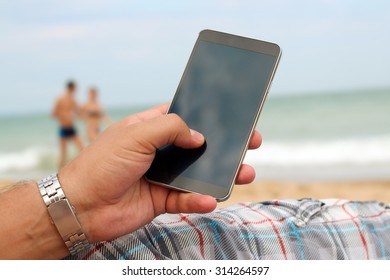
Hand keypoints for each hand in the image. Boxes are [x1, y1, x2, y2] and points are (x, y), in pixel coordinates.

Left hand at [59, 104, 261, 242]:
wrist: (82, 205)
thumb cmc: (102, 163)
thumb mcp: (136, 134)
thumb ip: (170, 129)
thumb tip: (198, 137)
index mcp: (151, 128)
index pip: (184, 117)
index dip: (207, 116)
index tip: (232, 115)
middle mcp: (160, 151)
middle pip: (199, 146)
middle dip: (224, 146)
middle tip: (250, 143)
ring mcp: (162, 175)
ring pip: (199, 174)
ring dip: (222, 174)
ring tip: (244, 173)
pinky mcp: (162, 199)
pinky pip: (187, 199)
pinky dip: (200, 200)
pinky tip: (210, 199)